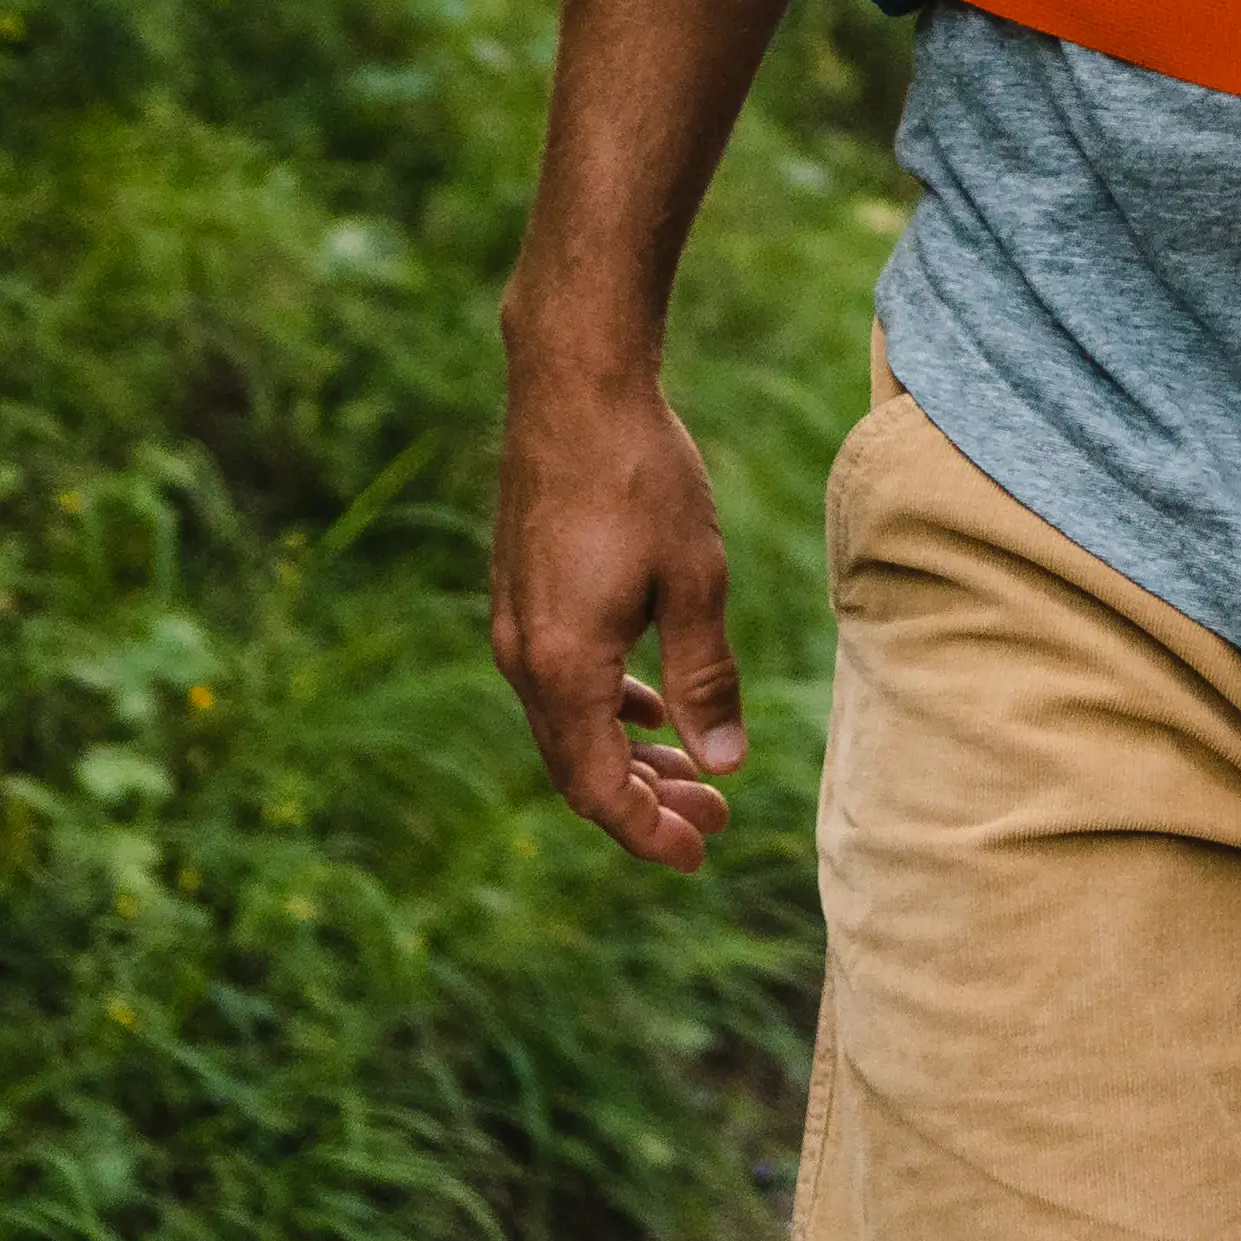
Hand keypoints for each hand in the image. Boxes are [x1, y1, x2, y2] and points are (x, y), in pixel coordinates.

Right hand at [491, 349, 748, 868]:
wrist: (573, 387)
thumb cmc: (642, 476)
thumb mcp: (695, 580)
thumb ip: (705, 678)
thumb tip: (726, 762)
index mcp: (563, 667)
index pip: (599, 790)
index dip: (649, 832)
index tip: (703, 853)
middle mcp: (523, 658)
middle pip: (579, 768)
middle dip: (646, 803)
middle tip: (715, 820)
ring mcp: (515, 626)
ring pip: (569, 726)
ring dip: (628, 757)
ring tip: (694, 774)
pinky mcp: (521, 596)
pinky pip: (560, 683)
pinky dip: (607, 709)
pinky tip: (650, 707)